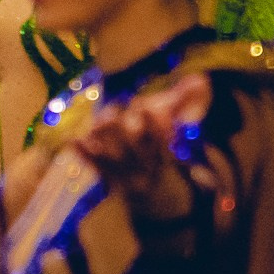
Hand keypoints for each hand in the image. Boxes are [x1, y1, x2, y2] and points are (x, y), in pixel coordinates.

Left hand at [77, 71, 208, 219]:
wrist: (155, 195)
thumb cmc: (160, 150)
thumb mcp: (173, 129)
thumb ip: (183, 102)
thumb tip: (200, 78)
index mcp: (163, 150)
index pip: (160, 138)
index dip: (153, 124)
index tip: (142, 106)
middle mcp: (146, 164)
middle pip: (135, 150)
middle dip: (123, 132)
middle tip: (110, 114)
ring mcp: (128, 174)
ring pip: (115, 160)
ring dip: (103, 142)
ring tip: (92, 125)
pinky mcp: (111, 180)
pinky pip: (97, 169)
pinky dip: (85, 156)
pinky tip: (73, 140)